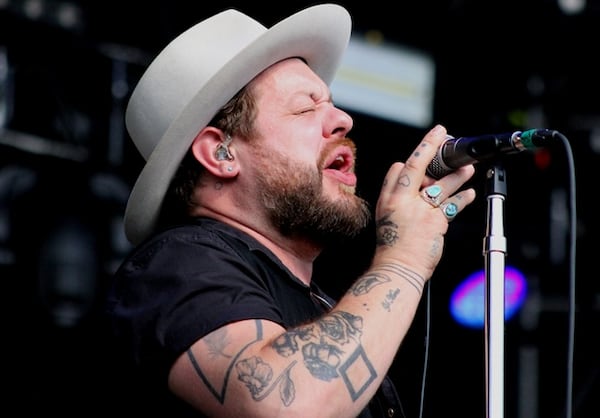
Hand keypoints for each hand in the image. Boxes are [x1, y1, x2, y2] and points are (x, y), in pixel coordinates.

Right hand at [372, 124, 475, 279]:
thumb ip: (403, 202)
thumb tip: (424, 188)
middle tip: (441, 134)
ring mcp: (419, 210)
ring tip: (468, 168)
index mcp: (387, 200)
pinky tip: (470, 194)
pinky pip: (453, 205)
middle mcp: (401, 201)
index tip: (424, 152)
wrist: (398, 269)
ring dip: (457, 174)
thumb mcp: (388, 220)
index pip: (397, 171)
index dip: (411, 161)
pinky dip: (463, 198)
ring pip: (441, 184)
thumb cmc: (393, 248)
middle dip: (429, 146)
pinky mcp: (435, 221)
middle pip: (416, 167)